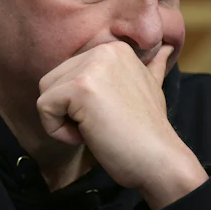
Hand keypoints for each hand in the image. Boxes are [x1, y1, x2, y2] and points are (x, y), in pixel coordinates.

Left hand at [37, 41, 206, 208]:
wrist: (160, 160)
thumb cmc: (150, 132)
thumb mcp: (151, 88)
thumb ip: (151, 66)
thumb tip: (166, 48)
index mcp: (115, 48)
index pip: (68, 73)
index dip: (78, 104)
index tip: (108, 116)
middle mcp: (104, 50)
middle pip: (52, 81)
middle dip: (67, 111)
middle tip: (101, 125)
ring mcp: (92, 67)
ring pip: (45, 94)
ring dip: (63, 122)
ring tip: (96, 129)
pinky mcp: (81, 87)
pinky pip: (44, 108)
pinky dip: (58, 131)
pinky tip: (88, 136)